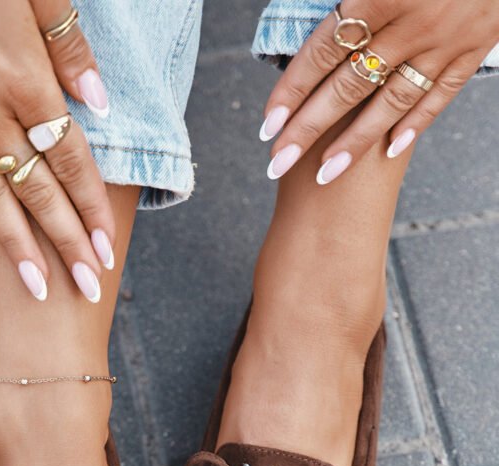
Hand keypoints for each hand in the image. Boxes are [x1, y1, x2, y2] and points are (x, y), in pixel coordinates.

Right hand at [0, 0, 113, 300]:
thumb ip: (69, 48)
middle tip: (88, 286)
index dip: (92, 208)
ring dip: (19, 247)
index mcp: (26, 80)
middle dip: (67, 244)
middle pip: (39, 191)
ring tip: (40, 287)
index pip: (71, 160)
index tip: (108, 248)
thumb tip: (100, 103)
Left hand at [260, 0, 498, 182]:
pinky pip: (441, 96)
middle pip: (348, 86)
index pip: (323, 51)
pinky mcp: (474, 48)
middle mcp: (412, 22)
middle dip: (308, 130)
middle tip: (277, 163)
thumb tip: (317, 16)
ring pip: (391, 102)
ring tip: (324, 175)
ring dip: (354, 143)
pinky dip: (415, 124)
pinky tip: (389, 151)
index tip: (267, 126)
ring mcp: (446, 40)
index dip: (292, 91)